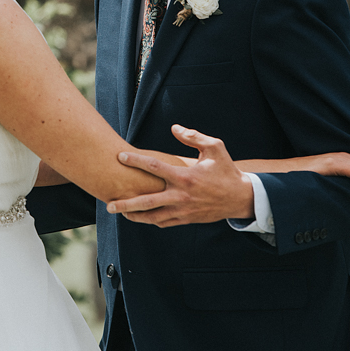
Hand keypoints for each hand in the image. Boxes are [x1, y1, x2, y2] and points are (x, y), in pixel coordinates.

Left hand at [105, 125, 253, 226]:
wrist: (240, 198)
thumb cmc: (226, 171)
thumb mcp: (215, 148)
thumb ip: (193, 136)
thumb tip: (174, 128)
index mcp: (185, 176)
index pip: (154, 167)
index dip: (135, 160)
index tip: (120, 156)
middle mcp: (181, 195)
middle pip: (147, 201)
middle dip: (126, 204)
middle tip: (109, 204)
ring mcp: (183, 210)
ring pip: (153, 217)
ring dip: (135, 216)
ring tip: (119, 212)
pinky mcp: (187, 219)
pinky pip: (164, 222)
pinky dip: (151, 220)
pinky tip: (140, 217)